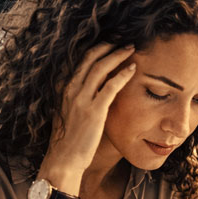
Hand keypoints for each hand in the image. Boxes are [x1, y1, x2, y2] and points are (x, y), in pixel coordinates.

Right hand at [47, 44, 136, 173]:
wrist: (64, 158)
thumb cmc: (71, 139)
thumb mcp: (71, 113)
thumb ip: (80, 99)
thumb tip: (94, 91)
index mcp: (64, 88)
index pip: (80, 61)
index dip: (95, 49)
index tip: (110, 42)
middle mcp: (70, 89)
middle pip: (89, 59)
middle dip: (107, 46)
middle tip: (122, 40)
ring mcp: (81, 99)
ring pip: (100, 68)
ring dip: (117, 56)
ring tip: (130, 48)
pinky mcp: (94, 111)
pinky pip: (110, 87)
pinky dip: (122, 76)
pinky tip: (133, 69)